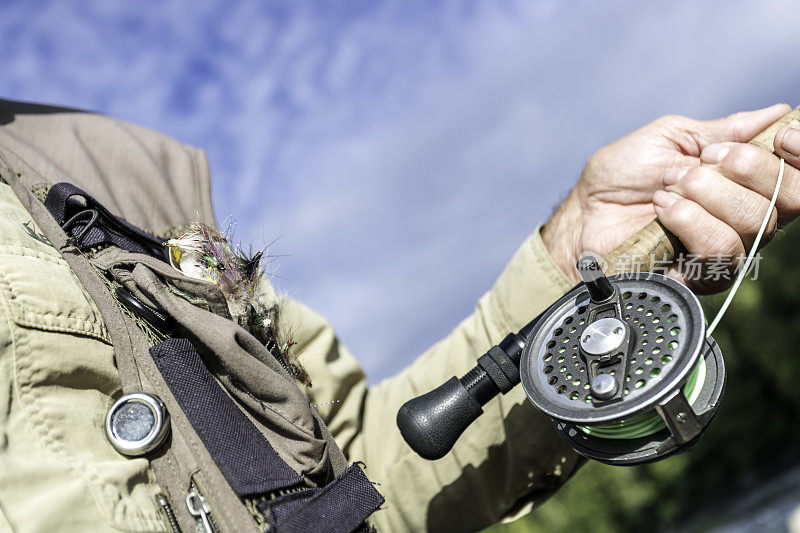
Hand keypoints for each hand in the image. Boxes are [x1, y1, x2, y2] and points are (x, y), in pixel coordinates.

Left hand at [542, 103, 799, 293]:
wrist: (584, 212)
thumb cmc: (621, 177)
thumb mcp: (671, 138)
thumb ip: (723, 131)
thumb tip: (777, 112)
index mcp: (744, 184)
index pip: (798, 177)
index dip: (799, 155)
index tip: (782, 136)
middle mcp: (744, 219)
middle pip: (787, 199)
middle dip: (743, 169)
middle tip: (701, 161)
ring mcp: (726, 251)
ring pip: (752, 223)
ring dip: (705, 194)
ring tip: (668, 188)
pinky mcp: (702, 277)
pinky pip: (720, 250)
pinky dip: (688, 219)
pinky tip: (663, 209)